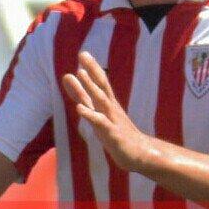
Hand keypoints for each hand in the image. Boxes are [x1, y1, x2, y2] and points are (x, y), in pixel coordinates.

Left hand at [61, 51, 155, 172]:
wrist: (140, 155)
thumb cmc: (117, 133)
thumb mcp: (97, 112)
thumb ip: (82, 95)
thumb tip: (68, 77)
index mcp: (108, 104)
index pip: (101, 83)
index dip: (92, 68)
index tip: (83, 53)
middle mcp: (111, 109)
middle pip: (102, 87)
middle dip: (92, 71)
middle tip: (83, 54)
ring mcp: (113, 121)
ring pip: (101, 102)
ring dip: (91, 88)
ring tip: (80, 74)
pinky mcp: (114, 136)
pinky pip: (101, 125)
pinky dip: (91, 116)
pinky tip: (80, 109)